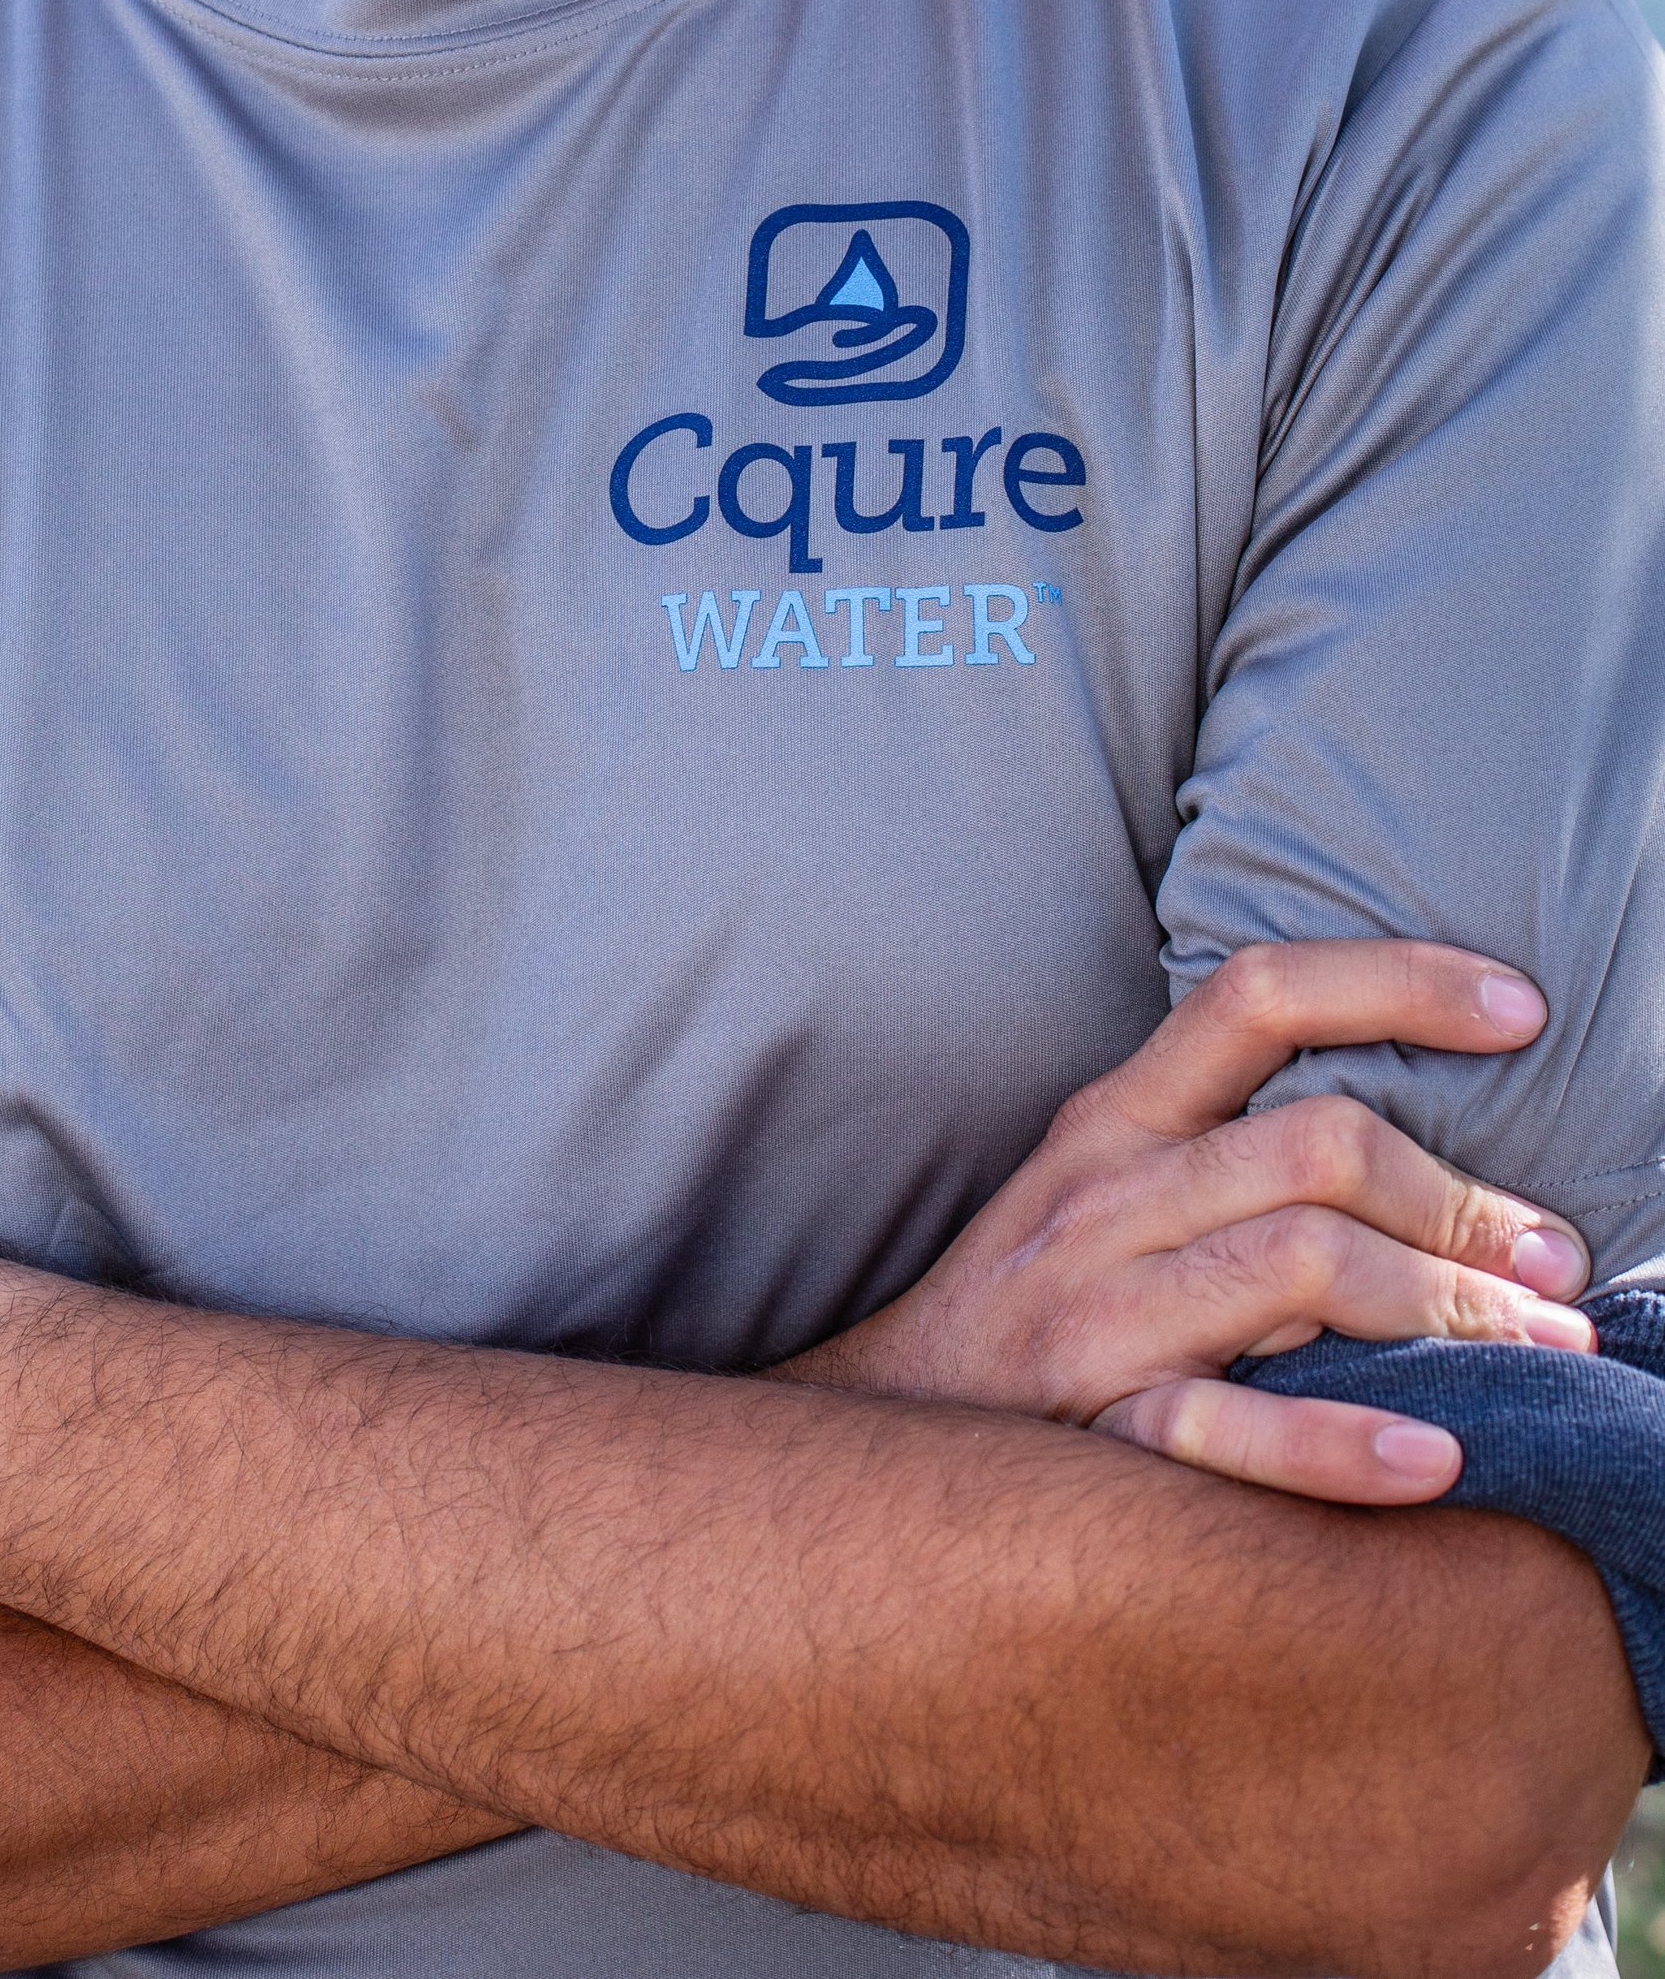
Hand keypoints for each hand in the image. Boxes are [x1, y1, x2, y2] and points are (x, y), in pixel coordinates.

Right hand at [789, 940, 1593, 1506]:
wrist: (874, 1442)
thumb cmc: (1034, 1311)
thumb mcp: (1101, 1191)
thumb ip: (1230, 1152)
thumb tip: (1417, 1145)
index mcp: (1118, 1118)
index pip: (1260, 993)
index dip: (1400, 980)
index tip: (1525, 1005)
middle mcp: (1108, 1194)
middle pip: (1316, 1145)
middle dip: (1465, 1198)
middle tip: (1563, 1258)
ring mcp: (1097, 1312)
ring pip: (1299, 1266)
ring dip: (1448, 1303)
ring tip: (1552, 1349)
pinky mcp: (1091, 1432)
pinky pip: (1225, 1429)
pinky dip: (1340, 1444)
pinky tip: (1440, 1456)